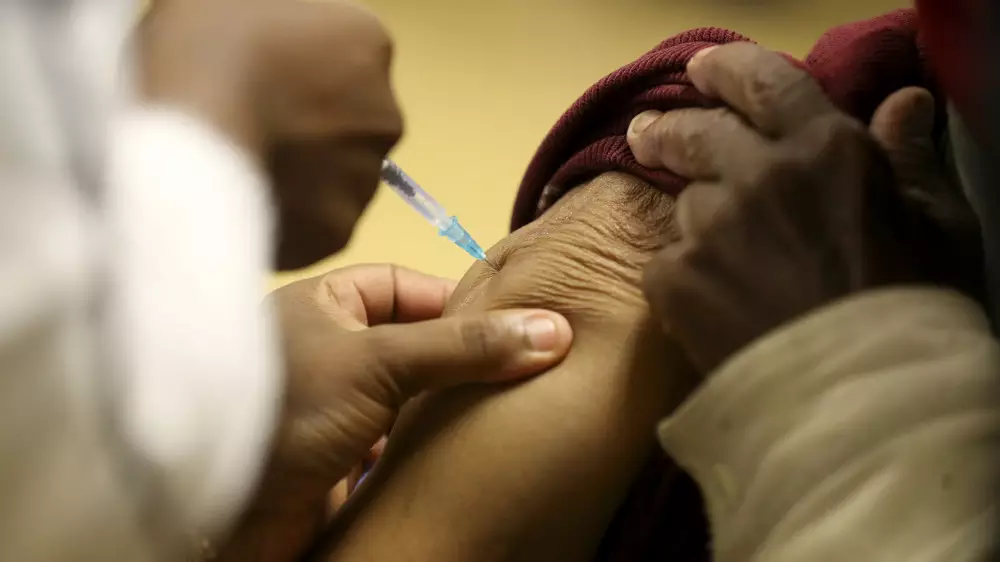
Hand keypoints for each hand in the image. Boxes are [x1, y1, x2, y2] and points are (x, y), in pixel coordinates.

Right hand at [138, 0, 402, 268]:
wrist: (185, 150)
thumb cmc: (200, 56)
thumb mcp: (227, 0)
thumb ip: (268, 14)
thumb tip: (271, 28)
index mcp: (366, 42)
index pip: (348, 56)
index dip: (301, 69)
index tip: (261, 78)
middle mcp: (384, 114)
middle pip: (348, 121)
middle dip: (310, 127)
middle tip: (251, 127)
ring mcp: (364, 179)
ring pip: (334, 178)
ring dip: (301, 178)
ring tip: (241, 170)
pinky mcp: (337, 236)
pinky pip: (312, 228)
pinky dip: (285, 224)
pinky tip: (243, 207)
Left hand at [214, 264, 572, 561]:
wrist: (223, 511)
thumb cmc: (284, 410)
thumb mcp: (379, 361)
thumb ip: (464, 347)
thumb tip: (550, 331)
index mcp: (321, 303)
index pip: (404, 285)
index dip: (455, 300)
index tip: (510, 323)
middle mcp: (326, 349)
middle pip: (412, 342)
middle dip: (458, 358)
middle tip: (516, 368)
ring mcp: (332, 406)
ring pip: (406, 396)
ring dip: (443, 407)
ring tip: (497, 411)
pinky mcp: (338, 458)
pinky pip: (395, 443)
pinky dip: (423, 447)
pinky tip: (456, 453)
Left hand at [626, 43, 982, 371]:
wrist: (860, 409)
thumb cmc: (915, 316)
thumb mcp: (939, 228)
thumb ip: (909, 159)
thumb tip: (902, 102)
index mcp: (826, 150)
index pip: (765, 82)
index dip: (728, 70)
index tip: (701, 72)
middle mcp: (757, 176)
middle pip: (698, 134)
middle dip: (671, 130)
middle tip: (653, 135)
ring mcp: (709, 228)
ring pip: (687, 204)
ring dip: (697, 217)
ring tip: (719, 252)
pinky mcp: (674, 281)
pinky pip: (669, 262)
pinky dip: (686, 275)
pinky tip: (712, 303)